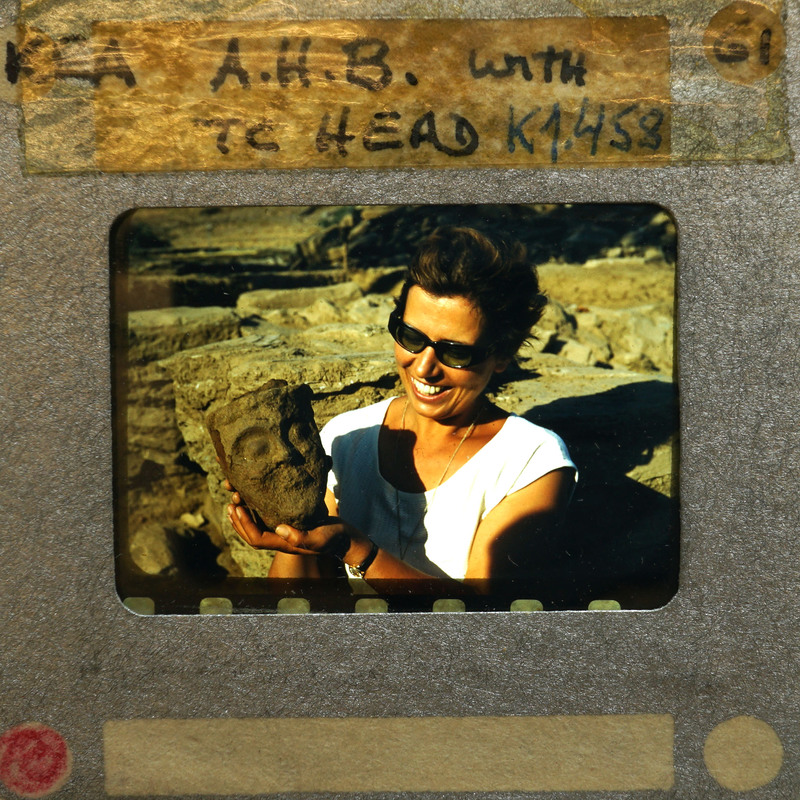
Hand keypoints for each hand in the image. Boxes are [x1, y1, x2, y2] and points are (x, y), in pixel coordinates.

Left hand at [225, 480, 358, 556]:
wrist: (344, 538)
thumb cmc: (334, 538)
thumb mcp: (320, 537)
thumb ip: (301, 537)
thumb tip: (279, 529)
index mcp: (284, 544)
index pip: (257, 538)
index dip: (245, 524)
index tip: (237, 508)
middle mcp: (280, 540)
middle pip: (252, 535)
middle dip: (239, 521)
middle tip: (230, 503)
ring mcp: (284, 534)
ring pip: (257, 528)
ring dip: (244, 517)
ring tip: (234, 501)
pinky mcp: (289, 525)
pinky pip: (266, 521)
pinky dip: (255, 513)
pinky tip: (252, 500)